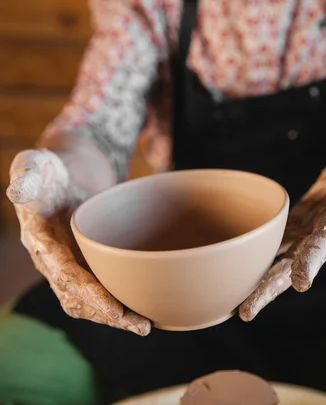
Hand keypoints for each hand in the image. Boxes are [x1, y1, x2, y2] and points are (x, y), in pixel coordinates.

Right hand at [7, 148, 150, 335]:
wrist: (62, 170)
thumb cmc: (48, 166)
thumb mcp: (34, 164)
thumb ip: (26, 176)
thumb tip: (17, 191)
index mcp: (38, 239)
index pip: (63, 273)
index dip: (88, 292)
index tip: (115, 308)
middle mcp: (51, 259)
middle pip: (77, 297)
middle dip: (106, 314)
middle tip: (140, 325)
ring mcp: (66, 262)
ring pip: (87, 300)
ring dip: (114, 315)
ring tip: (144, 324)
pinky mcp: (82, 260)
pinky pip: (97, 288)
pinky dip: (116, 300)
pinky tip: (139, 306)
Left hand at [240, 128, 325, 321]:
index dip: (312, 260)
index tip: (300, 283)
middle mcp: (323, 229)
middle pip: (294, 264)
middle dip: (271, 287)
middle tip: (246, 312)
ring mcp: (308, 228)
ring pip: (280, 259)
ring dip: (258, 280)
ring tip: (233, 305)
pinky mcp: (298, 221)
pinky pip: (275, 242)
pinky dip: (256, 256)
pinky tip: (235, 270)